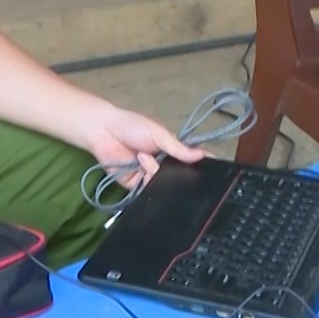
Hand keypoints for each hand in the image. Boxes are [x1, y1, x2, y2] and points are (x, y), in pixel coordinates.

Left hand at [86, 107, 206, 189]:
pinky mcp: (136, 186)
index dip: (202, 167)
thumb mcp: (159, 134)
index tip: (215, 172)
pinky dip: (147, 180)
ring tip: (143, 157)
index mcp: (172, 152)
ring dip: (156, 172)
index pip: (191, 162)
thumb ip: (178, 147)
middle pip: (180, 178)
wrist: (104, 132)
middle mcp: (164, 167)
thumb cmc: (133, 126)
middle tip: (174, 169)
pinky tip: (141, 166)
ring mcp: (151, 177)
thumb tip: (202, 155)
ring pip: (165, 186)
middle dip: (180, 176)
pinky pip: (148, 191)